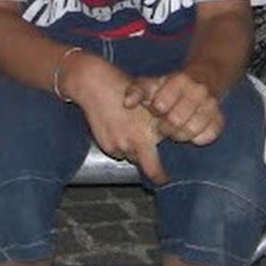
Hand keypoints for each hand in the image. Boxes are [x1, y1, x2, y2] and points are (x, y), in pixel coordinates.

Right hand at [68, 55, 168, 184]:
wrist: (95, 86)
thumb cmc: (125, 89)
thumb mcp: (150, 103)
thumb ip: (160, 125)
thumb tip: (170, 136)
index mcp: (145, 137)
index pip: (155, 170)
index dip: (161, 178)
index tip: (164, 180)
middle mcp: (130, 145)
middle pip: (143, 164)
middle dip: (148, 161)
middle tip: (152, 158)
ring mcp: (116, 146)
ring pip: (130, 156)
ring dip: (134, 150)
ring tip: (133, 130)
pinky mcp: (105, 145)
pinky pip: (118, 151)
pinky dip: (122, 144)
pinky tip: (121, 128)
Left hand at [124, 71, 224, 145]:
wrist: (204, 78)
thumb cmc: (171, 86)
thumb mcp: (153, 83)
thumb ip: (136, 90)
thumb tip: (127, 103)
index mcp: (179, 80)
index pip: (162, 105)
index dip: (156, 111)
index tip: (157, 110)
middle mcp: (198, 91)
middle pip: (176, 121)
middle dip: (166, 127)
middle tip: (164, 125)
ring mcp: (211, 104)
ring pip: (192, 130)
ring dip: (180, 134)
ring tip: (176, 130)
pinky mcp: (220, 118)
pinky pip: (209, 135)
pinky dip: (198, 138)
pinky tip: (192, 132)